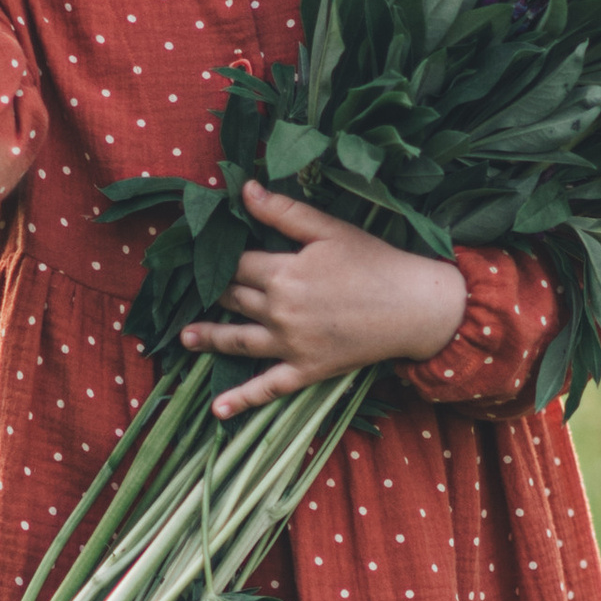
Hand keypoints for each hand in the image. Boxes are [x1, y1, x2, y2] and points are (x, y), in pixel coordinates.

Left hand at [180, 180, 466, 418]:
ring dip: (209, 339)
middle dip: (212, 293)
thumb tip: (244, 189)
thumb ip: (284, 211)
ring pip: (238, 341)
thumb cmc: (375, 262)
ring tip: (186, 338)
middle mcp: (280, 311)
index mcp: (284, 273)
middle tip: (189, 290)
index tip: (199, 253)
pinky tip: (217, 411)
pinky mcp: (307, 370)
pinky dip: (242, 400)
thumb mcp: (329, 229)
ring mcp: (291, 345)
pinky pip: (268, 388)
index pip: (236, 264)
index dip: (217, 257)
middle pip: (233, 299)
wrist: (414, 307)